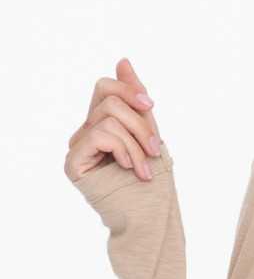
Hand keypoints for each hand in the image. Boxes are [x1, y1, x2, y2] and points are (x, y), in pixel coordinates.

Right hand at [64, 57, 162, 183]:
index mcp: (100, 125)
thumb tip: (123, 60)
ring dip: (137, 143)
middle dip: (140, 122)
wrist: (150, 219)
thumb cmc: (152, 182)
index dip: (128, 89)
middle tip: (155, 149)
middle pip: (107, 100)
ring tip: (146, 167)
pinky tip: (129, 169)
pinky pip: (100, 134)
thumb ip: (134, 98)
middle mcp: (84, 134)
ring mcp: (77, 148)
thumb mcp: (148, 132)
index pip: (104, 88)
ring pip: (107, 117)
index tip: (151, 106)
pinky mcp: (73, 163)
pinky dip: (123, 150)